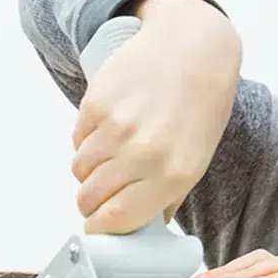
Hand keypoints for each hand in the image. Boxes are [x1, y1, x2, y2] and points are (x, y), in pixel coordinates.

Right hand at [72, 0, 240, 233]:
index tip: (97, 227)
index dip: (100, 228)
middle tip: (99, 195)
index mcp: (173, 174)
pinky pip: (77, 139)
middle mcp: (144, 153)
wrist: (193, 48)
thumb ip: (168, 197)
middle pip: (90, 198)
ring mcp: (117, 126)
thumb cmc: (200, 105)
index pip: (115, 219)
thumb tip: (140, 229)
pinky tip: (107, 129)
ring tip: (107, 158)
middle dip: (90, 203)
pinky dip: (86, 141)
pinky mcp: (97, 102)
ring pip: (79, 169)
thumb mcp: (197, 158)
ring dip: (87, 172)